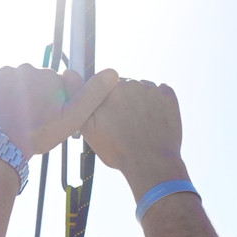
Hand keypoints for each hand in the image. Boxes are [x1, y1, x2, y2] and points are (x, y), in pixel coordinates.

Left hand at [0, 65, 117, 160]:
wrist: (2, 145)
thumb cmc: (38, 134)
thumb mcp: (72, 119)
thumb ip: (92, 95)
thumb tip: (113, 72)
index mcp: (48, 75)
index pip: (53, 84)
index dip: (52, 102)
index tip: (46, 117)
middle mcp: (26, 67)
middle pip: (33, 81)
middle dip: (34, 96)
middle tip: (30, 119)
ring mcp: (4, 71)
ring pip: (15, 82)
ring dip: (17, 95)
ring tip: (15, 117)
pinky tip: (2, 110)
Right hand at [81, 79, 188, 198]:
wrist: (151, 164)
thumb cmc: (118, 149)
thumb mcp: (89, 128)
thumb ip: (79, 98)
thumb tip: (69, 73)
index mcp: (109, 88)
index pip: (104, 86)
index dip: (107, 102)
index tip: (110, 118)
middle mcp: (130, 83)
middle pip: (124, 86)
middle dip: (124, 100)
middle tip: (125, 124)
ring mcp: (151, 88)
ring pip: (142, 90)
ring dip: (141, 101)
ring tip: (140, 125)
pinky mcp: (168, 96)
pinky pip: (161, 93)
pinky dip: (158, 103)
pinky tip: (154, 121)